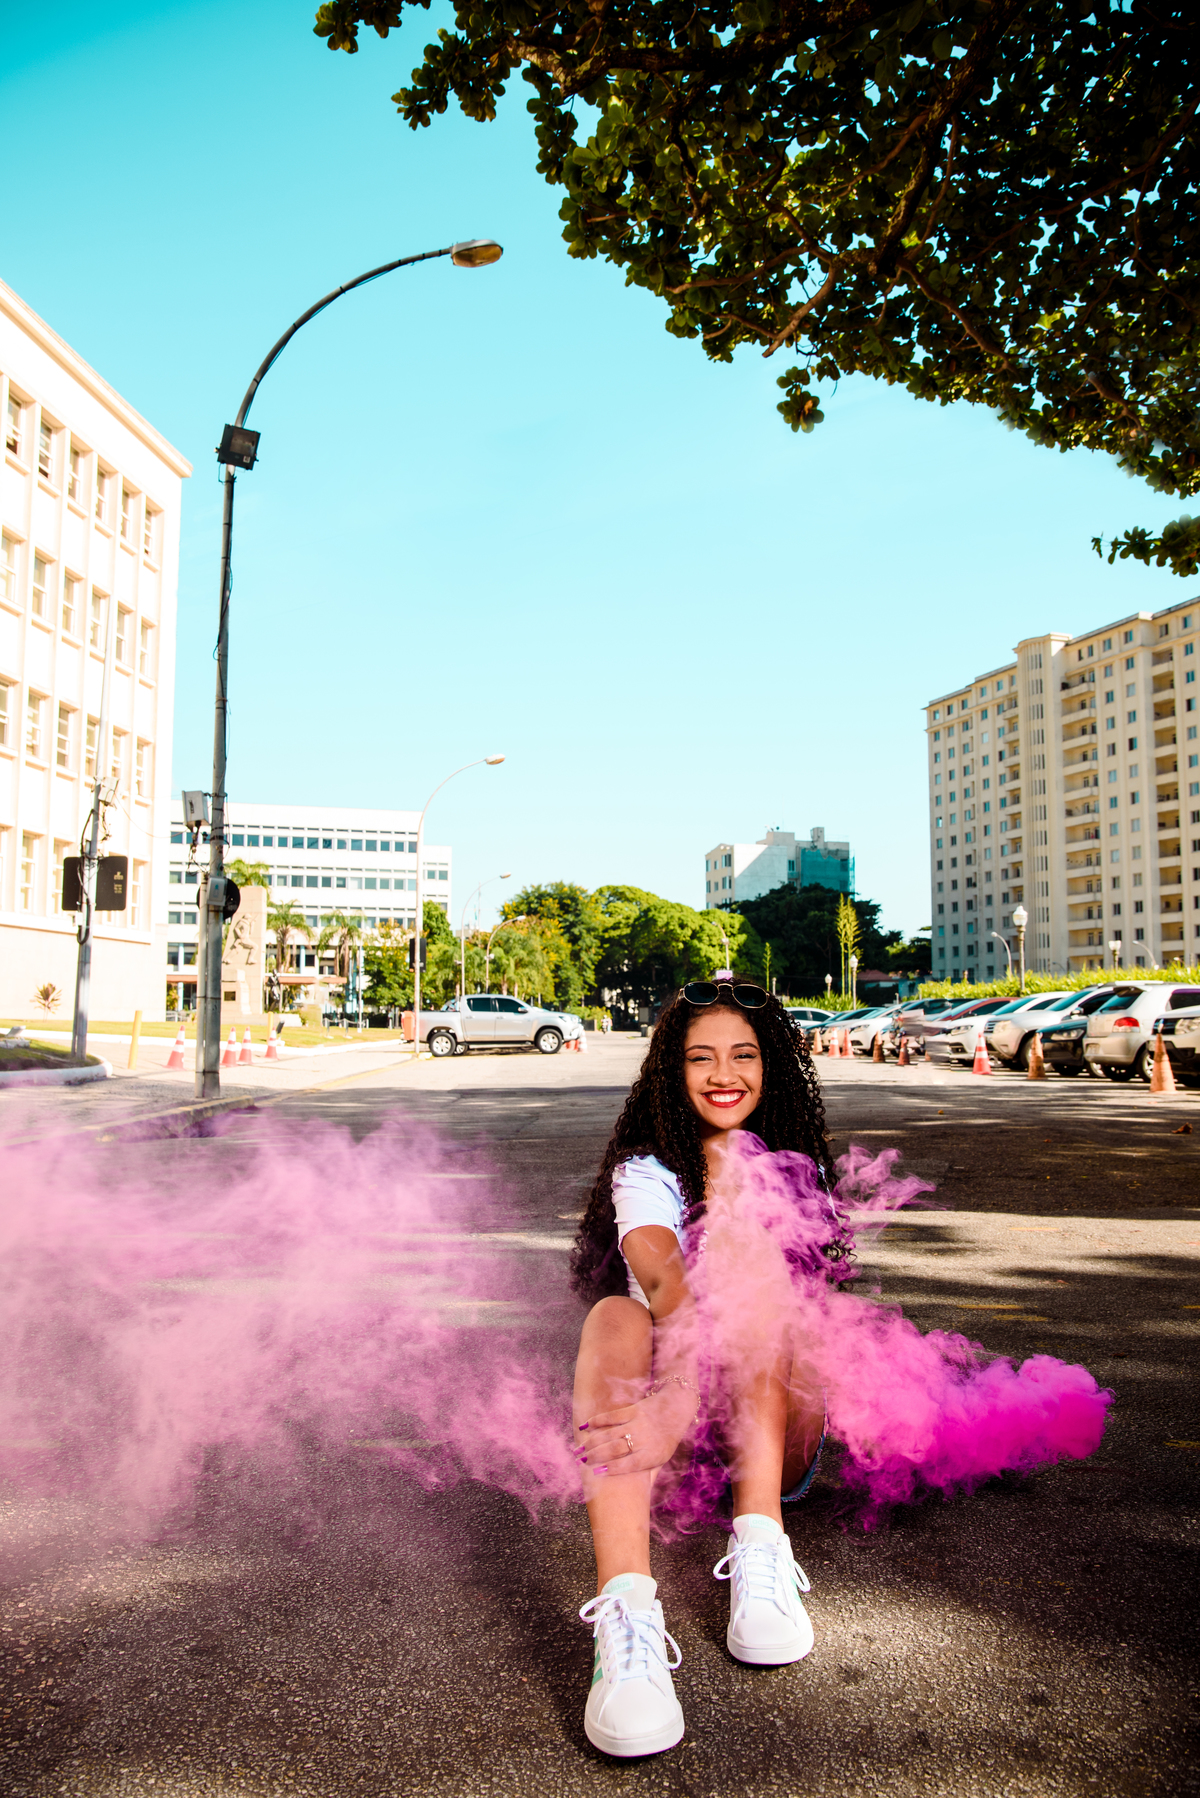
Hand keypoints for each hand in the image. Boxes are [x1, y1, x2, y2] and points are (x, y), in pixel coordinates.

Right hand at [574, 1385, 695, 1478]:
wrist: (676, 1409)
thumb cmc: (666, 1439)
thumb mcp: (660, 1460)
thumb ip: (647, 1475)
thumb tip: (636, 1498)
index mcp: (651, 1455)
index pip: (628, 1465)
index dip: (611, 1469)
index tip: (595, 1473)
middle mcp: (643, 1440)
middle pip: (615, 1449)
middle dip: (595, 1455)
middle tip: (579, 1461)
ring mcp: (637, 1424)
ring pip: (610, 1433)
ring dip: (592, 1442)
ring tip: (578, 1449)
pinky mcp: (633, 1410)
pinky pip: (612, 1416)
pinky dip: (596, 1421)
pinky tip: (584, 1428)